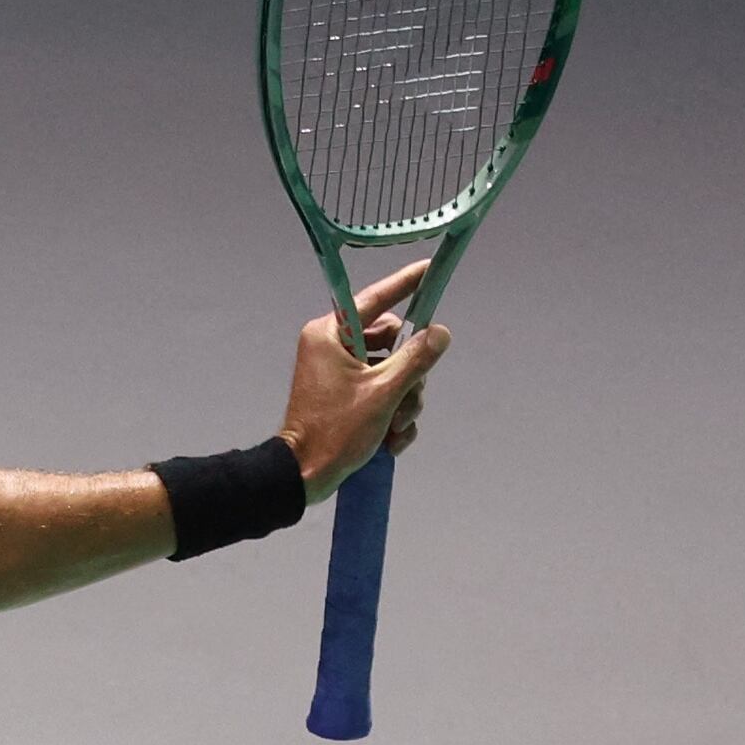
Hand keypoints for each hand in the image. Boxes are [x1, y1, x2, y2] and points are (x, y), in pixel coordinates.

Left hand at [276, 262, 450, 494]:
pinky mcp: (344, 396)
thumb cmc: (336, 430)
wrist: (304, 476)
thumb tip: (440, 332)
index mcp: (331, 334)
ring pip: (391, 371)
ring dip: (403, 401)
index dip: (406, 284)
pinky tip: (392, 441)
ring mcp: (338, 372)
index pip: (376, 299)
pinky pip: (381, 392)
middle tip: (408, 402)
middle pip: (391, 343)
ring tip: (396, 428)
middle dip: (409, 376)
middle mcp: (332, 346)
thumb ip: (415, 359)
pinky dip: (391, 416)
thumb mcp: (383, 393)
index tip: (430, 268)